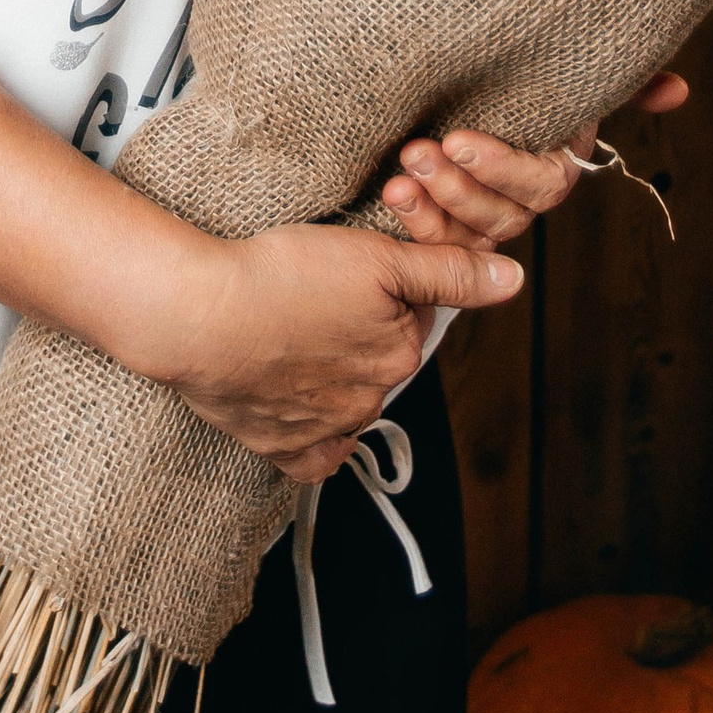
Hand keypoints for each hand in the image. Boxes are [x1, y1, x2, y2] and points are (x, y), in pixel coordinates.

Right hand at [148, 220, 521, 486]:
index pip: (413, 317)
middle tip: (317, 298)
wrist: (199, 315)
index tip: (349, 271)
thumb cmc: (280, 275)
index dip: (387, 288)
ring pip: (348, 404)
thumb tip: (514, 279)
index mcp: (397, 354)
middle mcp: (370, 400)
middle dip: (362, 334)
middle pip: (380, 361)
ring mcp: (323, 429)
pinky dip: (314, 439)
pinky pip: (314, 456)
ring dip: (334, 377)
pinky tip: (301, 410)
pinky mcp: (279, 447)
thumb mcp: (375, 256)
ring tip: (295, 336)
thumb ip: (449, 271)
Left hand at [379, 71, 691, 249]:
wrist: (457, 79)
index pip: (538, 183)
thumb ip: (623, 81)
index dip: (500, 168)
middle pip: (501, 215)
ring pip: (467, 233)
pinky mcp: (442, 221)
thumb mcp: (566, 70)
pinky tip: (390, 192)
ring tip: (400, 175)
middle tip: (418, 153)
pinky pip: (434, 241)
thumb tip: (678, 90)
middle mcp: (520, 198)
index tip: (459, 141)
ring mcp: (479, 214)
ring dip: (432, 207)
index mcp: (552, 165)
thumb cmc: (518, 71)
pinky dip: (412, 221)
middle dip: (458, 188)